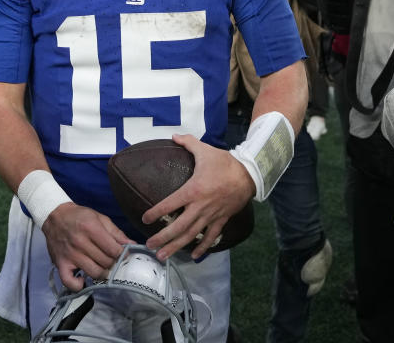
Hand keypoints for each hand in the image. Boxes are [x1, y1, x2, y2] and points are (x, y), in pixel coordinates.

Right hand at [42, 203, 132, 290]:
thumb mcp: (100, 218)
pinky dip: (78, 285)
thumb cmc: (79, 216)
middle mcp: (80, 242)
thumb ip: (116, 233)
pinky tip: (83, 280)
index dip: (122, 254)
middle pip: (106, 262)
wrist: (55, 216)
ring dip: (102, 273)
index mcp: (91, 228)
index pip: (113, 249)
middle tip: (112, 260)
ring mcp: (70, 255)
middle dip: (113, 263)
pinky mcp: (60, 264)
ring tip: (102, 268)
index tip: (122, 254)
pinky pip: (70, 282)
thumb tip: (132, 245)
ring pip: (94, 273)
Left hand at [142, 134, 254, 260]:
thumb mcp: (205, 150)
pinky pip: (211, 237)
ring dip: (176, 246)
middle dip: (163, 237)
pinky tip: (194, 256)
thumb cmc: (225, 162)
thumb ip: (188, 142)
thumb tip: (173, 136)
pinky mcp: (221, 220)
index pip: (170, 203)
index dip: (156, 212)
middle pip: (179, 226)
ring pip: (192, 235)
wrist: (249, 174)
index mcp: (193, 189)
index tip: (144, 219)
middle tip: (149, 245)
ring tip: (163, 256)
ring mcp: (211, 215)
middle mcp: (200, 206)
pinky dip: (203, 247)